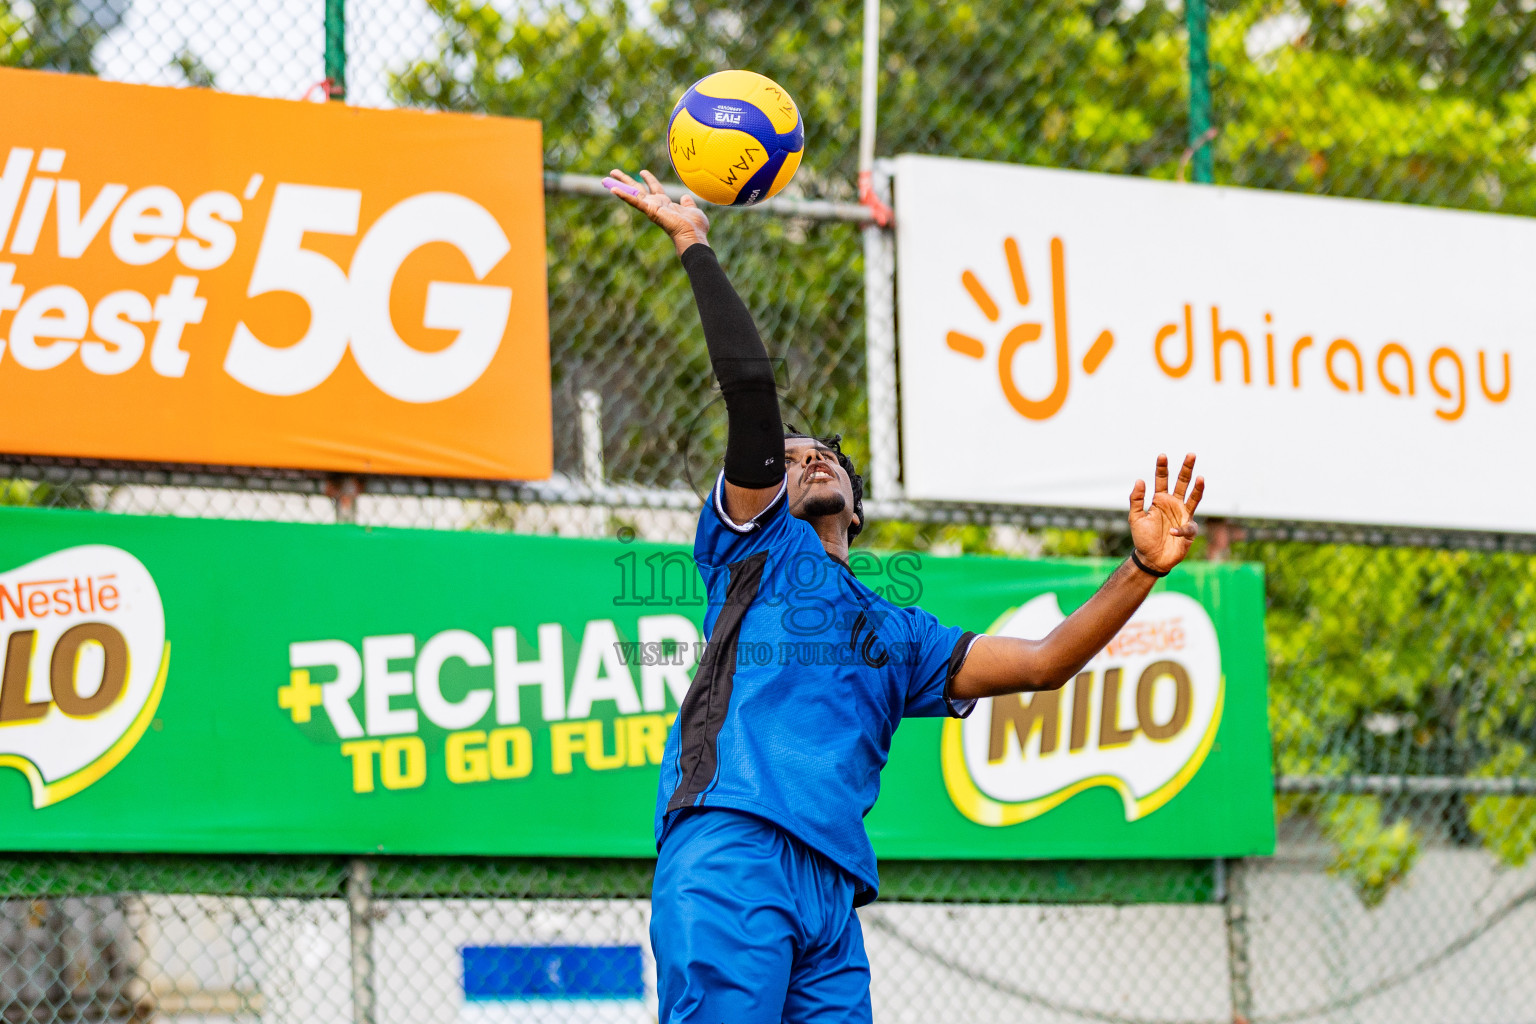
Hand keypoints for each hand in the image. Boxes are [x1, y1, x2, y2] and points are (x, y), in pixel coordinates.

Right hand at [603, 168, 709, 256]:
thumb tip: (685, 197)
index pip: (654, 188)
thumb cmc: (695, 227)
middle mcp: (656, 205)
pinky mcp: (650, 211)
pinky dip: (624, 196)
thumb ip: (688, 204)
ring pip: (632, 194)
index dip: (649, 179)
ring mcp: (651, 208)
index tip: (642, 171)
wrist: (694, 237)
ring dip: (620, 186)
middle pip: (638, 190)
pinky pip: (635, 201)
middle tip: (613, 172)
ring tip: (606, 179)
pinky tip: (613, 190)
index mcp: (665, 204)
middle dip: (626, 181)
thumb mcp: (692, 210)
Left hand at [1128, 454, 1203, 573]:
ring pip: (1193, 498)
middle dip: (1186, 469)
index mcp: (1160, 499)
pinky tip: (1172, 532)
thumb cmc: (1143, 538)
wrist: (1151, 558)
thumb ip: (1136, 500)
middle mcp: (1173, 504)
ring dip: (1197, 488)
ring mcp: (1183, 515)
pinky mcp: (1189, 529)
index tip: (1162, 455)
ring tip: (1200, 477)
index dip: (1162, 468)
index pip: (1162, 479)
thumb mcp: (1135, 518)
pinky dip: (1180, 529)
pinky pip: (1187, 526)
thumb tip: (1140, 480)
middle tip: (1191, 454)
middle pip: (1182, 483)